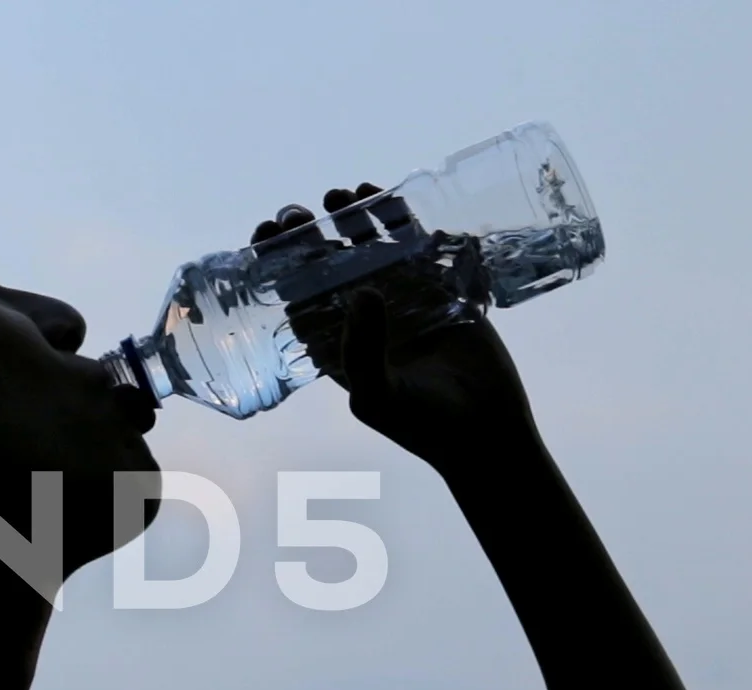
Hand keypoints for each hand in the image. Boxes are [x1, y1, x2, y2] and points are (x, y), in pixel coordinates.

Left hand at [251, 186, 541, 474]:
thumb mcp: (378, 395)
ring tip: (342, 195)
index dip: (276, 262)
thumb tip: (360, 292)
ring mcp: (400, 299)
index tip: (266, 233)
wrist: (485, 431)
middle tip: (298, 213)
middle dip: (309, 234)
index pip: (294, 294)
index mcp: (334, 342)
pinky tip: (389, 198)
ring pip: (367, 247)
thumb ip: (361, 350)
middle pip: (326, 264)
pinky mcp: (438, 288)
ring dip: (352, 218)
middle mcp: (361, 317)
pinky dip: (401, 220)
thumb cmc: (423, 424)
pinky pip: (415, 244)